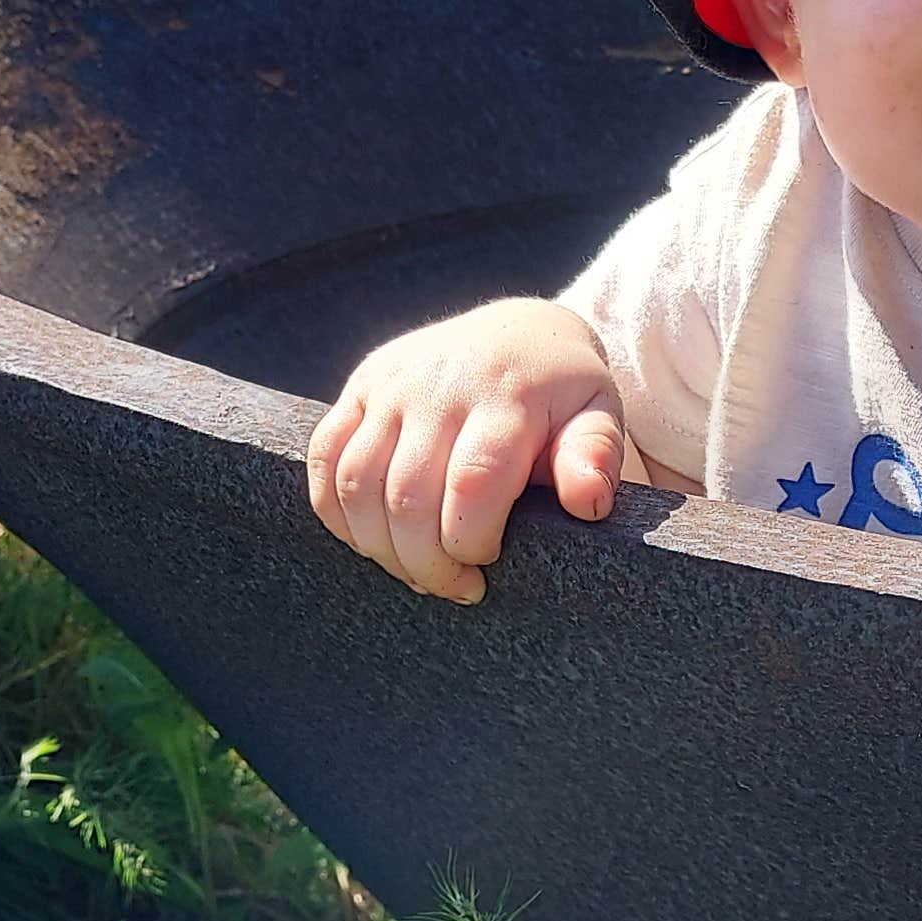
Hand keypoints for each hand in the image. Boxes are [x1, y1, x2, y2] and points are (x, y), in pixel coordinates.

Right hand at [307, 299, 626, 601]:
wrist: (520, 333)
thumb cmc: (561, 394)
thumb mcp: (596, 415)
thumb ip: (596, 456)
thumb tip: (586, 502)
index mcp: (506, 398)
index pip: (472, 484)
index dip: (470, 543)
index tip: (485, 568)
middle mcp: (440, 386)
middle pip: (407, 496)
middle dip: (424, 562)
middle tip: (452, 586)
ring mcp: (392, 385)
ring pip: (355, 483)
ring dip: (377, 546)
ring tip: (413, 568)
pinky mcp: (359, 387)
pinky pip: (324, 457)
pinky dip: (336, 512)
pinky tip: (370, 538)